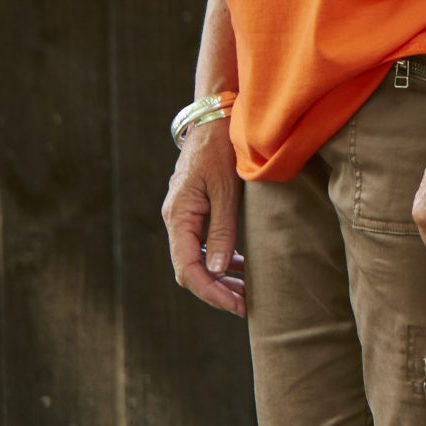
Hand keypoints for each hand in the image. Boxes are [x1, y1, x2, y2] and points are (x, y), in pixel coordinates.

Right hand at [162, 121, 246, 315]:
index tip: (236, 306)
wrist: (216, 118)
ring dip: (222, 279)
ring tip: (249, 294)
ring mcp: (185, 217)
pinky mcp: (197, 212)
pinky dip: (224, 260)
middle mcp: (177, 221)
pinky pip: (205, 245)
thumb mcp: (226, 189)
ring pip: (198, 260)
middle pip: (191, 270)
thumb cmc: (221, 149)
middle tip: (248, 307)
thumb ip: (222, 229)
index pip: (187, 269)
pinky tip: (244, 268)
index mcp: (178, 217)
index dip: (211, 292)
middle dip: (217, 291)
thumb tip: (219, 270)